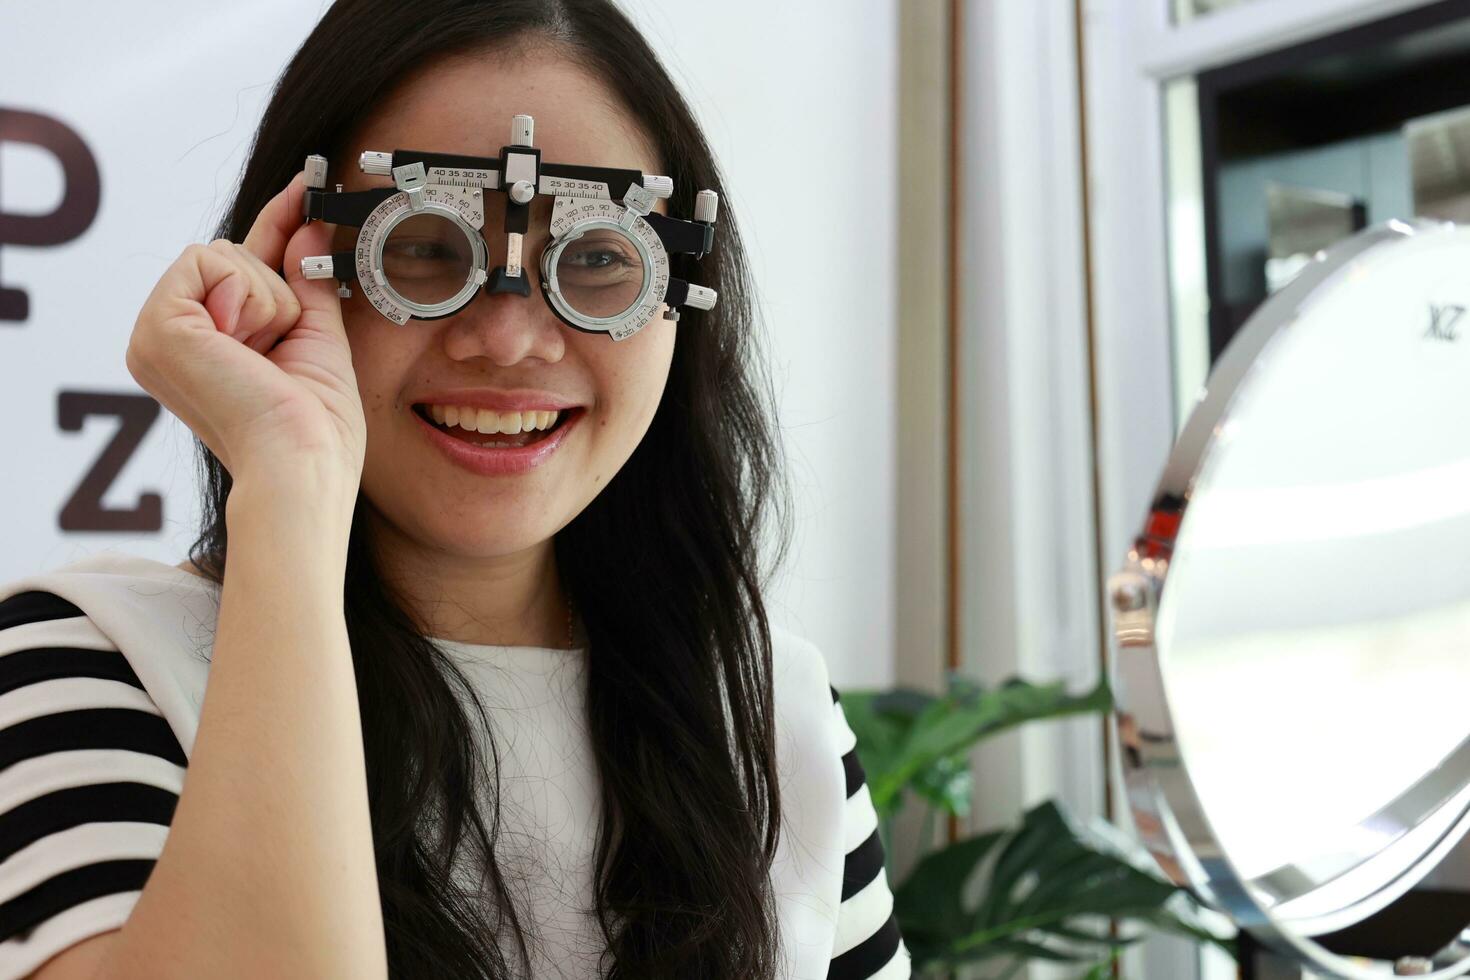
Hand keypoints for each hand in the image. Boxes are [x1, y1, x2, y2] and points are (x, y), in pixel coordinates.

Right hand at [125, 171, 365, 494]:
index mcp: (203, 348)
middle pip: (232, 255)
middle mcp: (170, 340)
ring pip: (223, 254)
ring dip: (267, 301)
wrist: (302, 463)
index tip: (308, 185)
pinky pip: (210, 261)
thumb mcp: (318, 338)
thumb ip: (306, 281)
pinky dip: (247, 298)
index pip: (237, 268)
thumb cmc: (316, 427)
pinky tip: (246, 344)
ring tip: (263, 355)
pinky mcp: (156, 326)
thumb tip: (310, 224)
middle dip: (277, 294)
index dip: (277, 224)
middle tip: (278, 352)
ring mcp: (155, 333)